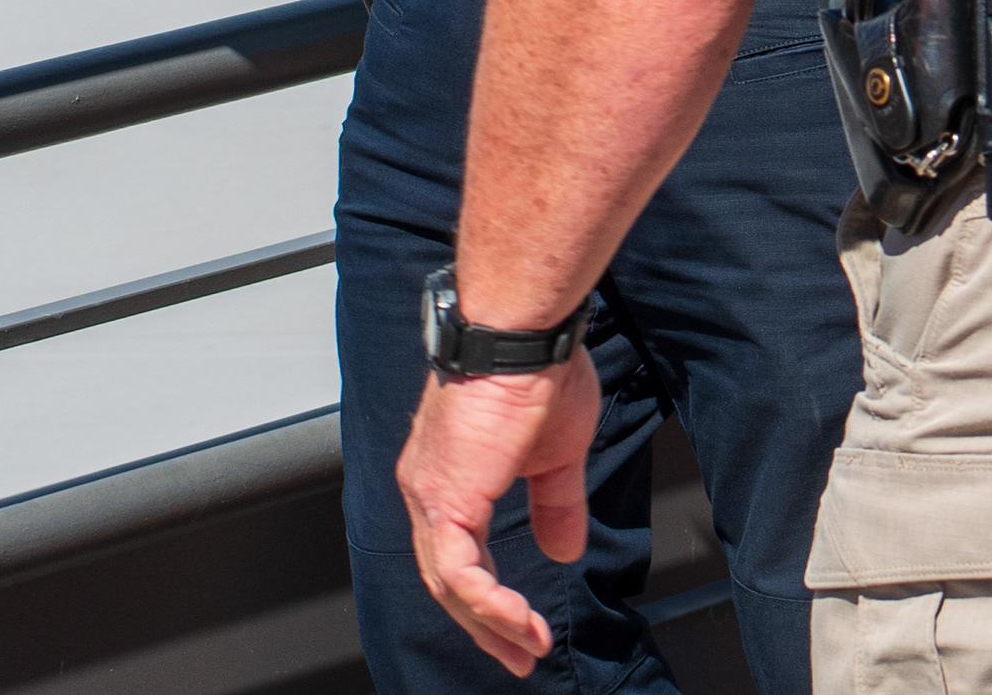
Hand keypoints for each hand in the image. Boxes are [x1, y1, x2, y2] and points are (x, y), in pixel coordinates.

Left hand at [400, 356, 600, 676]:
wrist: (523, 334)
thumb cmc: (537, 370)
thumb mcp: (557, 453)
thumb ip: (556, 504)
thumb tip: (564, 549)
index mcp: (449, 471)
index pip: (454, 552)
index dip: (485, 596)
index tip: (517, 627)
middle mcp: (427, 485)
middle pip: (444, 578)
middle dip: (484, 625)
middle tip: (517, 656)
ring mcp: (430, 493)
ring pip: (448, 583)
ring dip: (491, 624)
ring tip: (527, 648)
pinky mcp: (447, 498)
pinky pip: (459, 574)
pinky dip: (492, 606)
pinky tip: (521, 624)